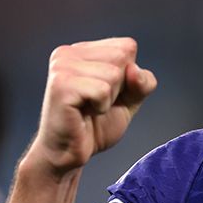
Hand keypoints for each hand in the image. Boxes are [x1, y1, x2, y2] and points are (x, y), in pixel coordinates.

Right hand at [24, 38, 156, 176]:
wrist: (68, 155)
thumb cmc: (95, 126)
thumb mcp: (130, 99)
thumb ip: (142, 82)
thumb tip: (133, 70)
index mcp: (82, 50)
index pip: (127, 46)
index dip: (128, 76)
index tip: (106, 93)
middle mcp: (67, 53)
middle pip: (123, 57)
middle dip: (119, 87)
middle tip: (96, 103)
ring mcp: (62, 67)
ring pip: (114, 74)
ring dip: (109, 99)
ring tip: (88, 109)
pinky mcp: (61, 85)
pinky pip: (102, 90)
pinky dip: (101, 107)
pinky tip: (84, 113)